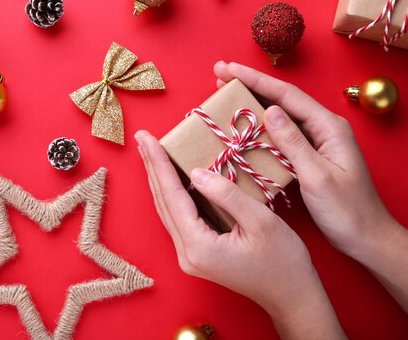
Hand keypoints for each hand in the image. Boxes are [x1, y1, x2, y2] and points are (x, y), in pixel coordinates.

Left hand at [135, 130, 345, 339]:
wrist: (292, 297)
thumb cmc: (283, 262)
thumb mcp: (260, 222)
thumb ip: (226, 195)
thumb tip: (195, 173)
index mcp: (199, 246)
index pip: (172, 196)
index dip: (159, 164)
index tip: (146, 138)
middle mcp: (186, 253)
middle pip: (163, 202)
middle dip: (152, 167)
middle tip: (142, 138)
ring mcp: (189, 256)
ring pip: (167, 210)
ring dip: (158, 179)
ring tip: (150, 152)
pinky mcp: (197, 255)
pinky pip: (178, 218)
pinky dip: (171, 194)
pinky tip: (169, 178)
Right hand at [213, 61, 407, 310]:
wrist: (366, 238)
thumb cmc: (348, 211)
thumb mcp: (319, 177)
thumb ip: (294, 143)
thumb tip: (270, 112)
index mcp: (329, 127)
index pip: (287, 95)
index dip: (256, 80)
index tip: (229, 69)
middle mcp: (322, 128)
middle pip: (281, 99)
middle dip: (250, 84)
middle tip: (219, 73)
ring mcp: (315, 141)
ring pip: (279, 114)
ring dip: (252, 102)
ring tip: (224, 92)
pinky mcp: (307, 156)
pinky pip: (279, 134)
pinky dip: (258, 125)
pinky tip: (243, 125)